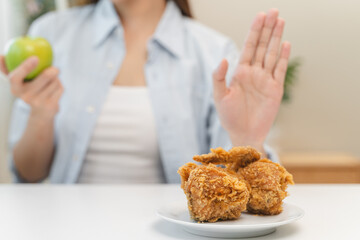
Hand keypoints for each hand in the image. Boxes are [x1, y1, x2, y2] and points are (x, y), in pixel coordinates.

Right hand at [0, 55, 63, 119]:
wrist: (41, 113)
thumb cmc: (29, 91)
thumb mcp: (18, 82)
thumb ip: (8, 69)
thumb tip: (1, 56)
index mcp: (15, 89)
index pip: (15, 77)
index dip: (25, 67)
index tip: (35, 58)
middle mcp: (25, 97)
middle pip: (45, 77)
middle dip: (52, 71)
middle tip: (55, 68)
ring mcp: (39, 103)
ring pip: (54, 82)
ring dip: (56, 79)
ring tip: (51, 82)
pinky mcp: (51, 106)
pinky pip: (60, 89)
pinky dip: (60, 86)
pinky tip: (55, 89)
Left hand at [212, 9, 290, 150]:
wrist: (243, 134)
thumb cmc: (229, 117)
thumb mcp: (219, 97)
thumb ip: (219, 77)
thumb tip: (225, 58)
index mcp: (240, 72)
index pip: (248, 46)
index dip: (254, 31)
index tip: (260, 15)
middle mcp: (254, 73)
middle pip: (262, 46)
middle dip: (267, 29)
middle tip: (274, 11)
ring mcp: (266, 80)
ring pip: (272, 54)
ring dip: (276, 38)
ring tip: (280, 21)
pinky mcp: (276, 89)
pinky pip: (280, 70)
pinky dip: (283, 57)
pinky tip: (285, 43)